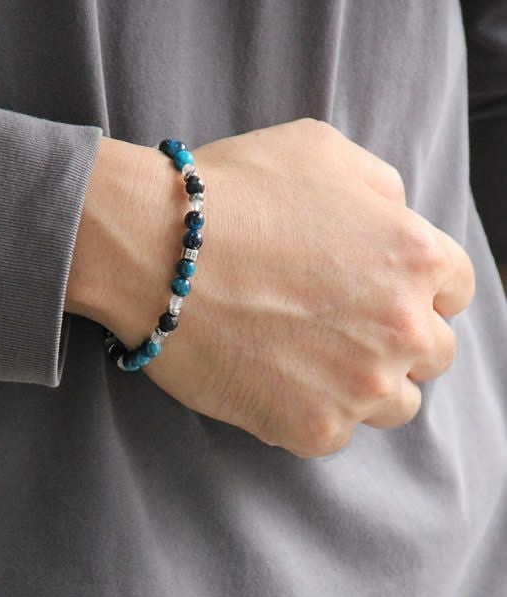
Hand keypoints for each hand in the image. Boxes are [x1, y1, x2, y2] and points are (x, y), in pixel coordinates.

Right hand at [72, 119, 475, 458]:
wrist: (154, 250)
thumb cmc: (233, 193)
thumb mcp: (322, 152)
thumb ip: (380, 191)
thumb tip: (396, 220)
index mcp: (415, 258)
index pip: (455, 290)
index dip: (419, 290)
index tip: (383, 294)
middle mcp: (403, 328)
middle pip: (434, 354)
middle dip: (399, 341)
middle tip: (345, 330)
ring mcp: (360, 386)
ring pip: (395, 404)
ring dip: (366, 386)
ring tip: (314, 363)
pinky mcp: (313, 429)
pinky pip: (335, 433)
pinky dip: (312, 412)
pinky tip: (275, 381)